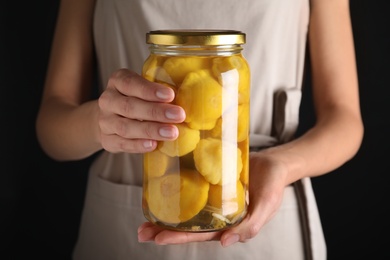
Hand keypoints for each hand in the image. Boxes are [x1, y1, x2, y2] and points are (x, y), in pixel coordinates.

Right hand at [98, 69, 185, 152]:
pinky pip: (122, 144)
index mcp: (118, 81)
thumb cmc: (134, 100)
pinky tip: (154, 145)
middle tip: (179, 115)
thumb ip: (159, 92)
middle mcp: (108, 100)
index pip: (131, 83)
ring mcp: (105, 121)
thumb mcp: (142, 89)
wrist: (108, 118)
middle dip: (156, 112)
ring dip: (151, 130)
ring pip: (126, 127)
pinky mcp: (107, 140)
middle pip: (130, 106)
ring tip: (172, 133)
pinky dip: (138, 145)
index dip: (150, 90)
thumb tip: (189, 98)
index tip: (170, 95)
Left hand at [137, 150, 288, 246]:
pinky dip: (177, 191)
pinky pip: (191, 188)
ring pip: (186, 210)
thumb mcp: (266, 207)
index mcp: (228, 225)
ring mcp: (212, 199)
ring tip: (144, 218)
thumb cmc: (273, 187)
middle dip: (164, 230)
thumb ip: (250, 226)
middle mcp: (216, 215)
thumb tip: (225, 243)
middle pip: (187, 226)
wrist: (275, 163)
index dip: (179, 237)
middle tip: (141, 232)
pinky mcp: (210, 182)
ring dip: (165, 214)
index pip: (199, 234)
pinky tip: (160, 190)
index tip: (157, 238)